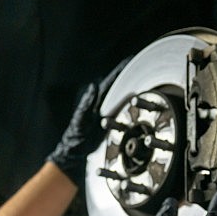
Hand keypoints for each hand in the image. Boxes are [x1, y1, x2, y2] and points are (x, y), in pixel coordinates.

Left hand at [46, 57, 129, 185]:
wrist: (75, 154)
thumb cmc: (75, 138)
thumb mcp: (80, 120)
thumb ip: (86, 104)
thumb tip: (93, 87)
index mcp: (94, 101)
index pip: (109, 82)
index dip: (119, 71)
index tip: (129, 61)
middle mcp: (100, 105)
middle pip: (116, 86)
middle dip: (126, 75)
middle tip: (138, 65)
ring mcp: (105, 113)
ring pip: (119, 96)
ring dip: (129, 87)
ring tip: (141, 78)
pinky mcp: (109, 122)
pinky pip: (121, 109)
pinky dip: (129, 102)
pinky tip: (136, 99)